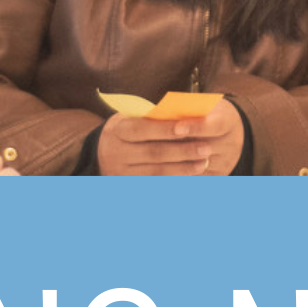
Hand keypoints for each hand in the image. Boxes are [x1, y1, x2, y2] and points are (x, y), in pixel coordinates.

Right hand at [95, 102, 246, 176]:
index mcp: (118, 130)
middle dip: (182, 151)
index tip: (187, 128)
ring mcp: (122, 174)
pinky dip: (176, 181)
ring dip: (184, 169)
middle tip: (207, 148)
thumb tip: (183, 120)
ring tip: (204, 163)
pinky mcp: (130, 187)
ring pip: (157, 172)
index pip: (142, 129)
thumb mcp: (131, 120)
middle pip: (154, 153)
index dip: (165, 129)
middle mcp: (117, 153)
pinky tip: (193, 178)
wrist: (101, 156)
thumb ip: (151, 119)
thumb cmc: (127, 131)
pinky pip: (156, 185)